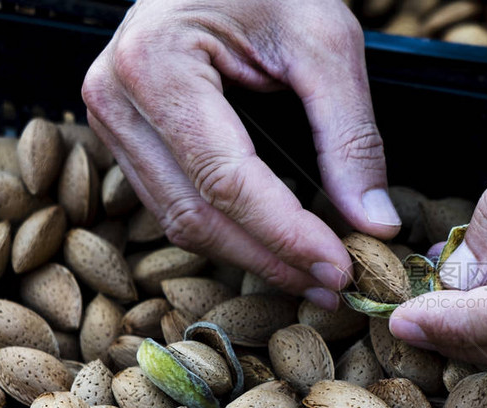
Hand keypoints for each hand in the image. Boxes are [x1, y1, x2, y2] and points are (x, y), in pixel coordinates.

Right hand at [82, 0, 400, 309]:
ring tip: (313, 274)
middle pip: (198, 215)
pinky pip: (176, 204)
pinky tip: (277, 246)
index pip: (226, 181)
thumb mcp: (326, 42)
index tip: (341, 267)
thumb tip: (373, 224)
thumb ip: (350, 137)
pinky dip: (230, 233)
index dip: (287, 236)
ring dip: (252, 257)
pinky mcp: (130, 135)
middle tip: (335, 285)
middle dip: (272, 260)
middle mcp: (116, 98)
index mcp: (157, 64)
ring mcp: (114, 120)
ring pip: (181, 222)